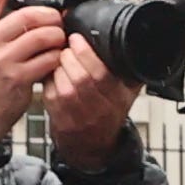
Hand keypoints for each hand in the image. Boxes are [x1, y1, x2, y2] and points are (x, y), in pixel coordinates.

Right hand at [0, 0, 71, 144]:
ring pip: (41, 36)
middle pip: (28, 14)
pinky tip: (55, 59)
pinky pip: (47, 59)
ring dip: (57, 36)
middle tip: (57, 20)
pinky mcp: (17, 77)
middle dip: (50, 15)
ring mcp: (1, 59)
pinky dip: (56, 57)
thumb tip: (28, 3)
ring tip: (58, 40)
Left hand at [39, 26, 141, 167]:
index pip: (102, 74)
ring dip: (58, 67)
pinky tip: (53, 72)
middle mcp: (99, 110)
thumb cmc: (110, 112)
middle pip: (81, 79)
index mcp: (118, 99)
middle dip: (69, 57)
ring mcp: (78, 116)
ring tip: (60, 58)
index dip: (86, 54)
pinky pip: (51, 93)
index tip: (77, 39)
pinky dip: (49, 79)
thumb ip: (131, 69)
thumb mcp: (128, 92)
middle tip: (66, 46)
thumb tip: (135, 42)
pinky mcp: (60, 119)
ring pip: (64, 85)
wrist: (95, 146)